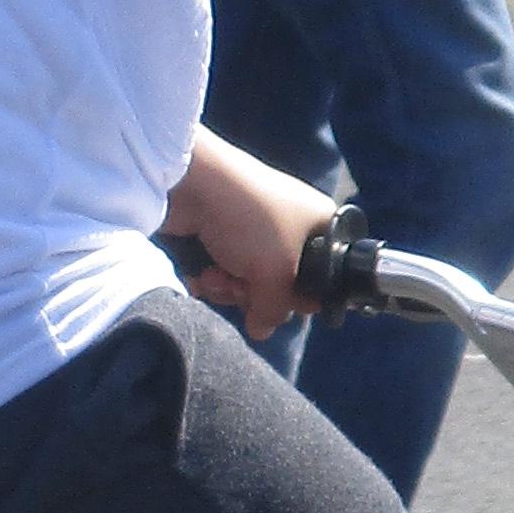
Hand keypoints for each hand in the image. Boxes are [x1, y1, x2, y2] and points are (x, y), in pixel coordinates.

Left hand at [162, 128, 335, 341]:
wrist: (191, 182)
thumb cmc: (250, 219)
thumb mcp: (276, 272)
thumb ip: (276, 310)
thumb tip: (262, 330)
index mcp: (320, 224)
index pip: (322, 277)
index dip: (301, 298)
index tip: (282, 303)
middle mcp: (291, 225)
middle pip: (281, 286)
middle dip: (256, 294)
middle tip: (242, 286)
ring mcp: (254, 231)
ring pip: (248, 284)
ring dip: (229, 289)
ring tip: (217, 276)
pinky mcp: (220, 235)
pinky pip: (224, 273)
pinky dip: (212, 279)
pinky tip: (202, 274)